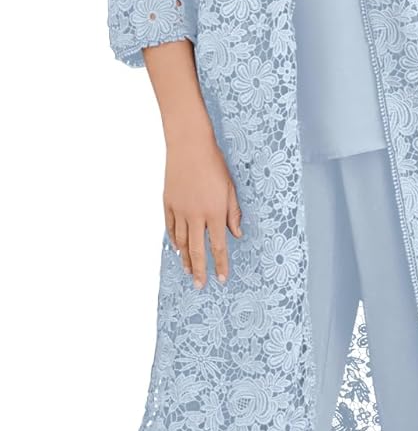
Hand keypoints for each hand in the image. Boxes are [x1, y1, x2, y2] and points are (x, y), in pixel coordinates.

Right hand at [163, 132, 242, 287]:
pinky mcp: (168, 203)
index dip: (220, 264)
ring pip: (182, 242)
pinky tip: (177, 249)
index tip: (221, 278)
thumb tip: (236, 234)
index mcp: (214, 212)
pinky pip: (170, 228)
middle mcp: (195, 215)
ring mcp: (179, 210)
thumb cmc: (214, 163)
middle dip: (200, 270)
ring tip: (187, 271)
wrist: (189, 145)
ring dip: (185, 258)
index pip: (219, 246)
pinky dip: (174, 240)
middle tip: (200, 285)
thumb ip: (233, 212)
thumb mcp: (230, 188)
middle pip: (197, 250)